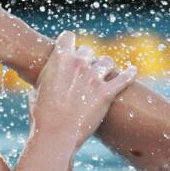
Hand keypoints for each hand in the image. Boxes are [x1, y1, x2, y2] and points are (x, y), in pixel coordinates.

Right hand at [30, 32, 135, 149]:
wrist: (55, 134)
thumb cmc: (41, 115)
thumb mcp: (37, 89)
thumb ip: (47, 76)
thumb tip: (47, 75)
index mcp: (60, 59)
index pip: (68, 37)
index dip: (69, 43)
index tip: (70, 49)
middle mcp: (79, 63)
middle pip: (87, 50)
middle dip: (86, 59)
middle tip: (84, 69)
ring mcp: (94, 78)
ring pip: (106, 62)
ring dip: (104, 67)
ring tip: (104, 73)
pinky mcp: (107, 93)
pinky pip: (124, 78)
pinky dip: (129, 74)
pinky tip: (132, 71)